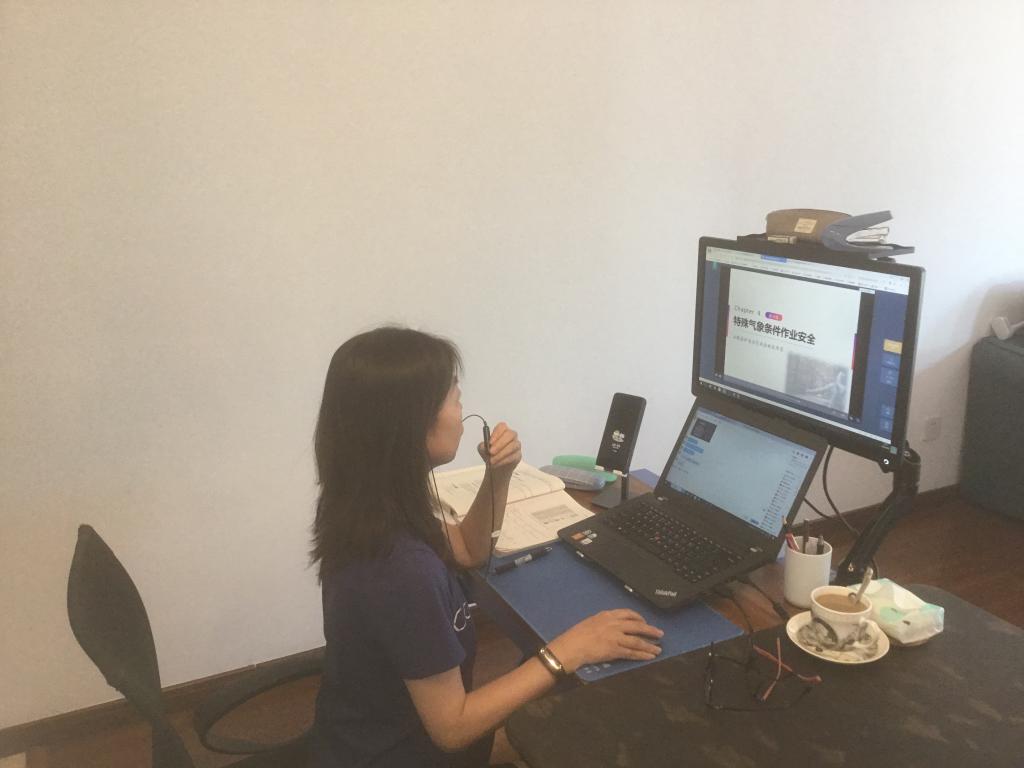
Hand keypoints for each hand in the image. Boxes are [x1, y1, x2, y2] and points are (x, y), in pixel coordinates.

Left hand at [477, 421, 521, 476]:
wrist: (495, 466)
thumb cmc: (489, 453)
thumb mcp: (482, 449)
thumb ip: (482, 446)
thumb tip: (485, 448)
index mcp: (502, 430)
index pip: (502, 427)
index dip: (496, 433)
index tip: (490, 442)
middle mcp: (511, 435)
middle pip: (509, 434)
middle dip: (500, 444)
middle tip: (491, 452)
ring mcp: (516, 445)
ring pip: (512, 446)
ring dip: (501, 454)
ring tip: (492, 461)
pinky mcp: (518, 455)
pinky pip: (513, 456)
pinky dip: (503, 461)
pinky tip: (497, 464)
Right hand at [546, 609, 662, 672]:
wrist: (571, 646)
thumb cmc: (577, 635)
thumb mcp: (592, 621)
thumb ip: (604, 622)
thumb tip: (615, 626)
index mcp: (607, 615)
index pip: (628, 613)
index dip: (639, 618)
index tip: (644, 622)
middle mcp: (613, 624)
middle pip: (637, 626)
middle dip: (650, 630)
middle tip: (660, 634)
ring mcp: (615, 637)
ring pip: (637, 641)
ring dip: (649, 645)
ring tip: (659, 649)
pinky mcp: (614, 650)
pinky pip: (631, 653)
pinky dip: (642, 655)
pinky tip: (649, 657)